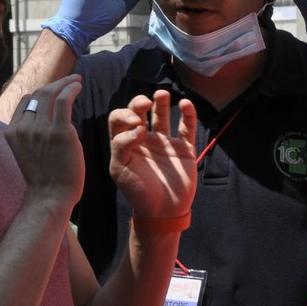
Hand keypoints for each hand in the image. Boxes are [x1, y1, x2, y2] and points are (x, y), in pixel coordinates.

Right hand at [8, 75, 84, 210]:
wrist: (50, 197)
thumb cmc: (45, 178)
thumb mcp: (28, 152)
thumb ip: (34, 133)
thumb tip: (52, 116)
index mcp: (13, 132)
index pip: (25, 101)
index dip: (41, 92)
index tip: (54, 90)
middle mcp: (24, 128)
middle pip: (38, 94)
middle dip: (55, 83)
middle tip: (69, 80)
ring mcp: (40, 129)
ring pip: (50, 94)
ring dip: (65, 83)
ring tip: (76, 81)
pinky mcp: (59, 132)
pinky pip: (64, 100)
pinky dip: (71, 89)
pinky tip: (78, 86)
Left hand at [108, 90, 197, 219]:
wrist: (162, 212)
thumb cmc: (137, 192)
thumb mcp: (120, 170)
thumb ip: (121, 145)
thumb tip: (137, 126)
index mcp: (125, 143)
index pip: (118, 119)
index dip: (123, 115)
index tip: (133, 123)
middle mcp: (143, 140)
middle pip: (138, 112)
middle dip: (139, 103)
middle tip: (144, 103)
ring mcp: (164, 143)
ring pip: (161, 115)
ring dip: (161, 102)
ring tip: (161, 94)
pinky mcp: (183, 149)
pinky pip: (186, 128)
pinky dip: (188, 115)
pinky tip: (185, 104)